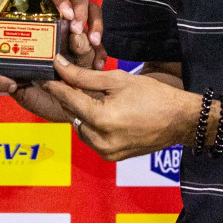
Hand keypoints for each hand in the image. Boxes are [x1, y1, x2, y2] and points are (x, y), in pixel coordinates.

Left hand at [0, 0, 106, 69]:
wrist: (18, 9)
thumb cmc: (10, 2)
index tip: (65, 13)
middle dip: (82, 14)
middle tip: (79, 31)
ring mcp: (77, 8)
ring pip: (93, 11)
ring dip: (95, 26)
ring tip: (94, 43)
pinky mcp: (83, 25)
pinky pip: (96, 34)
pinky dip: (100, 47)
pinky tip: (99, 62)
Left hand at [39, 54, 196, 160]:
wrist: (179, 120)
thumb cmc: (153, 96)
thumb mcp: (117, 80)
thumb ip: (84, 76)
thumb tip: (61, 65)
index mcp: (102, 119)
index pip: (68, 99)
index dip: (54, 84)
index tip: (42, 74)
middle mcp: (101, 140)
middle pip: (72, 114)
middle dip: (67, 97)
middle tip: (62, 80)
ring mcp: (106, 152)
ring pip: (80, 127)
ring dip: (78, 111)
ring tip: (83, 93)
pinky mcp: (112, 156)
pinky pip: (91, 137)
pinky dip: (90, 123)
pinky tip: (96, 109)